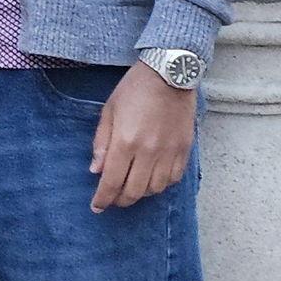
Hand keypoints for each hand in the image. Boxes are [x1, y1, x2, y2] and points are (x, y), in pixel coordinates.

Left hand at [89, 64, 198, 213]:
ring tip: (132, 187)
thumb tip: (96, 170)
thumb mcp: (109, 111)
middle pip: (133, 191)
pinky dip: (161, 185)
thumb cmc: (135, 89)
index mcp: (126, 141)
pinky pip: (173, 179)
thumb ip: (102, 142)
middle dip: (120, 200)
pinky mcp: (184, 149)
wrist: (170, 74)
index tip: (97, 207)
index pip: (112, 181)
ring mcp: (169, 152)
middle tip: (113, 199)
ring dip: (140, 193)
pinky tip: (152, 179)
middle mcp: (149, 151)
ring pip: (154, 189)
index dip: (103, 199)